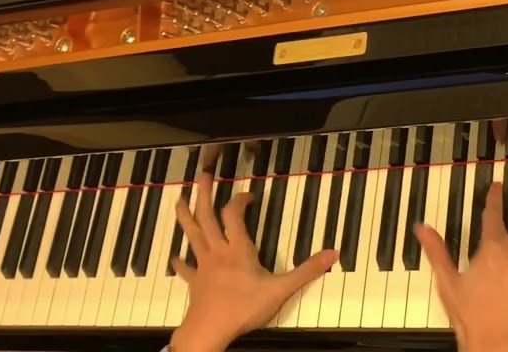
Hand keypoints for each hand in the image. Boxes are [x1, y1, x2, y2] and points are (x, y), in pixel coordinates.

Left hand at [170, 173, 335, 351]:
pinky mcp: (195, 282)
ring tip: (179, 201)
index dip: (240, 200)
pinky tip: (174, 257)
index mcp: (238, 249)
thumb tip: (333, 253)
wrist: (210, 331)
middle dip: (203, 195)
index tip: (248, 195)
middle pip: (207, 217)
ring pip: (192, 235)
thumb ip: (307, 271)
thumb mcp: (281, 289)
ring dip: (185, 217)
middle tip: (201, 176)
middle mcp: (218, 252)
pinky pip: (185, 269)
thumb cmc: (244, 308)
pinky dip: (179, 262)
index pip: (234, 214)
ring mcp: (203, 266)